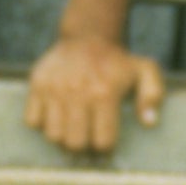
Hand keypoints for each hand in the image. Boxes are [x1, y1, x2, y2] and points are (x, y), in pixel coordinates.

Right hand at [26, 35, 166, 158]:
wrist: (87, 36)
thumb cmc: (117, 62)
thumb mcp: (145, 72)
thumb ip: (153, 95)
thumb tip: (149, 122)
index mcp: (105, 92)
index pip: (102, 142)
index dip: (105, 148)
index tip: (105, 142)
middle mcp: (78, 91)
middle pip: (74, 143)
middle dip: (83, 147)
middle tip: (86, 139)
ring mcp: (54, 88)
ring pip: (53, 136)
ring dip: (63, 137)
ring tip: (72, 127)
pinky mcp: (37, 85)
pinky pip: (32, 121)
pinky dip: (42, 123)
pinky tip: (56, 114)